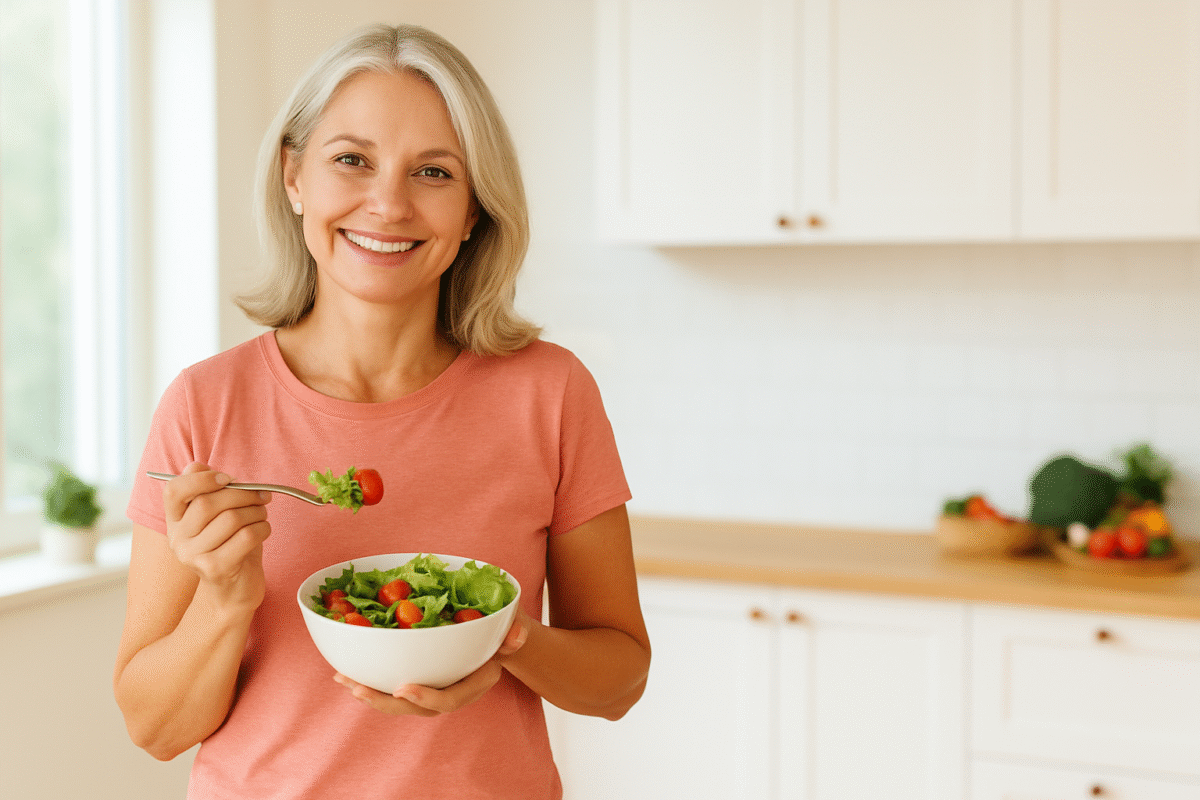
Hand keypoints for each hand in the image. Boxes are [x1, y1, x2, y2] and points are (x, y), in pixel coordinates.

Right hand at [162, 462, 272, 609]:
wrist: (234, 590)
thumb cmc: (229, 545)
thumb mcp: (217, 516)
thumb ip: (210, 491)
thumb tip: (210, 469)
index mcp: (174, 520)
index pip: (173, 490)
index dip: (201, 478)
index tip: (228, 478)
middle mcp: (178, 539)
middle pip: (208, 503)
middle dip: (242, 494)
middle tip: (262, 495)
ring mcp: (194, 556)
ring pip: (231, 519)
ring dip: (256, 511)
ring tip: (262, 514)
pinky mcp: (215, 569)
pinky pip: (246, 536)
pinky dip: (263, 528)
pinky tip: (263, 530)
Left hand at [333, 611, 529, 715]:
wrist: (503, 636)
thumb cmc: (507, 627)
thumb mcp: (516, 626)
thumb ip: (516, 631)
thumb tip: (514, 636)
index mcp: (476, 682)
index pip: (451, 700)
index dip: (426, 698)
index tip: (403, 689)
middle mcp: (453, 691)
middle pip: (417, 708)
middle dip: (386, 702)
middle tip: (358, 689)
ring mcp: (436, 688)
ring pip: (401, 702)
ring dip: (371, 693)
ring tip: (343, 679)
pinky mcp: (421, 679)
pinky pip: (394, 686)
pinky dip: (371, 679)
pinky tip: (346, 670)